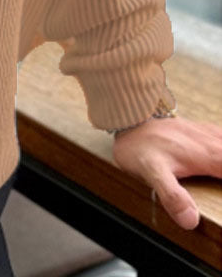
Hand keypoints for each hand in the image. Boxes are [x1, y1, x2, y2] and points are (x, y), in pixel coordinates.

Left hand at [111, 116, 221, 230]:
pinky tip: (220, 153)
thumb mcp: (151, 172)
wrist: (127, 118)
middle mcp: (214, 143)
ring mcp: (210, 135)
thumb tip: (191, 221)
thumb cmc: (140, 146)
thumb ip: (172, 196)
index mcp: (208, 156)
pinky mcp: (205, 131)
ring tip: (221, 177)